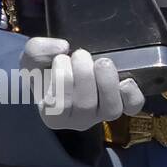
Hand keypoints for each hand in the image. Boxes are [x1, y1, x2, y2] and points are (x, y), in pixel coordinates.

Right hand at [20, 38, 143, 131]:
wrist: (65, 68)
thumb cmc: (47, 69)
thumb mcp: (33, 58)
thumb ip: (37, 50)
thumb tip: (61, 47)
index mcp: (53, 114)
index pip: (58, 107)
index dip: (61, 80)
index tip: (61, 58)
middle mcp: (79, 120)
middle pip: (85, 106)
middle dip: (83, 76)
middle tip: (80, 54)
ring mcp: (103, 113)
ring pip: (110, 109)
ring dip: (107, 83)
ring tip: (101, 62)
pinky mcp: (123, 104)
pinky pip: (133, 106)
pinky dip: (132, 94)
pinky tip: (125, 80)